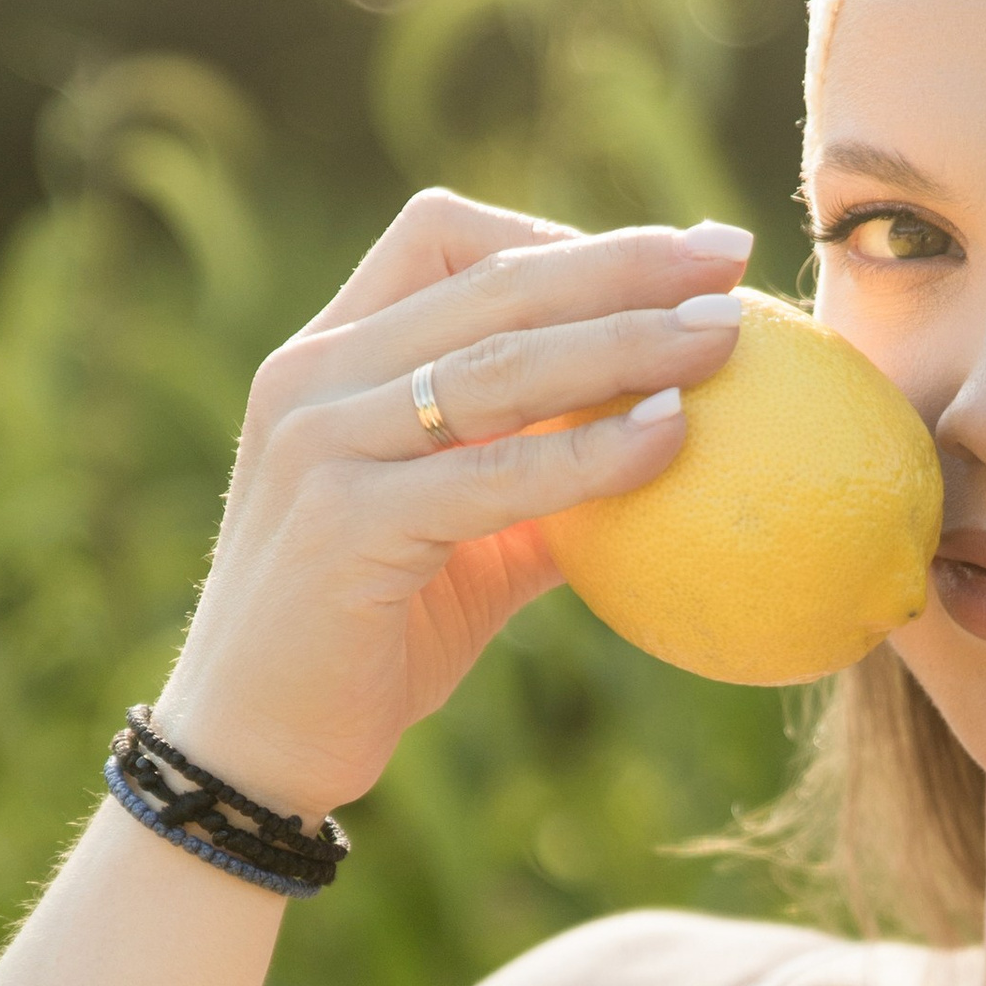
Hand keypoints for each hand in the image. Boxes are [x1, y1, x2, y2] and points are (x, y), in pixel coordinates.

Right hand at [155, 191, 751, 813]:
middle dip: (625, 265)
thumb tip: (672, 444)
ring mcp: (318, 443)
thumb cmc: (367, 646)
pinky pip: (496, 474)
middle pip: (492, 284)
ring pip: (500, 363)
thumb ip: (540, 483)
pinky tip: (673, 440)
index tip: (678, 256)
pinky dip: (592, 453)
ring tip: (723, 340)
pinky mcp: (343, 523)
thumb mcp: (460, 544)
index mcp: (328, 357)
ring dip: (626, 341)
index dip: (565, 235)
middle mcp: (312, 378)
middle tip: (730, 263)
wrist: (256, 751)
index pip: (443, 238)